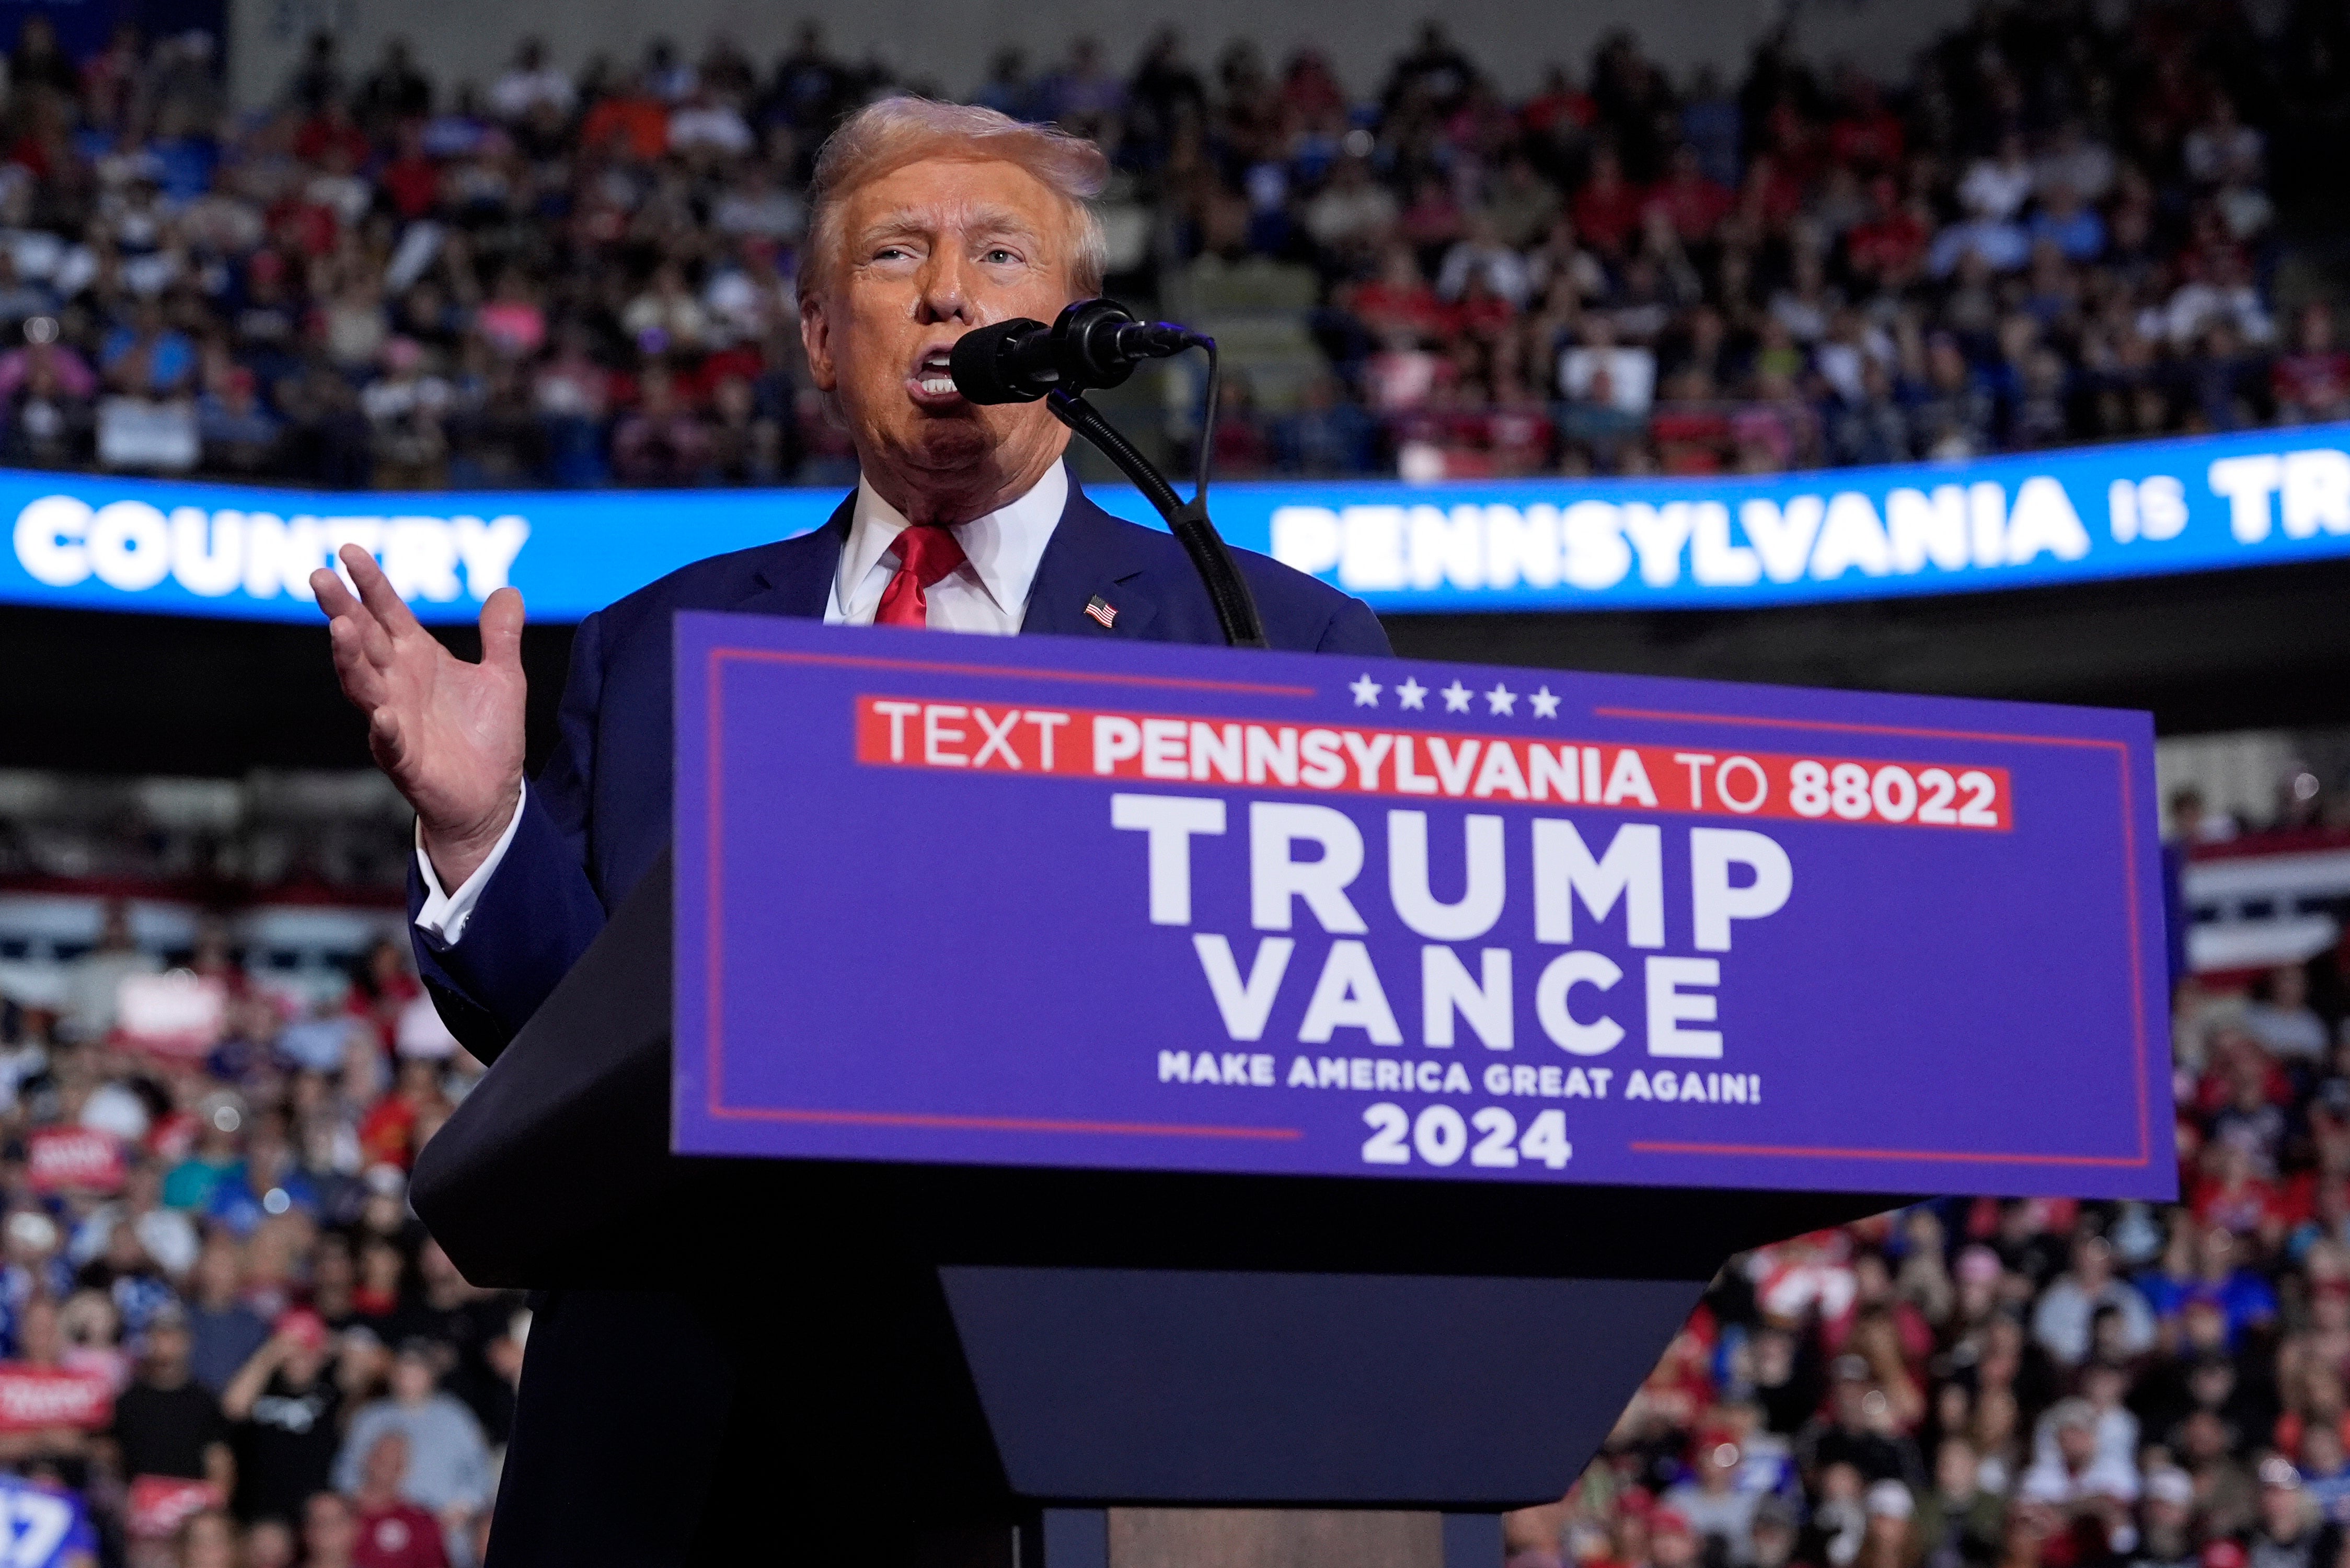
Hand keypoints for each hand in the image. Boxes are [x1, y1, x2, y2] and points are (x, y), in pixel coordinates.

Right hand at [313, 545, 525, 888]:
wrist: (492, 797)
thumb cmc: (487, 737)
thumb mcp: (503, 677)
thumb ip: (501, 636)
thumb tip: (508, 591)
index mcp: (418, 658)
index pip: (387, 613)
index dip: (370, 583)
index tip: (348, 550)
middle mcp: (398, 683)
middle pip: (364, 640)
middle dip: (342, 610)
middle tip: (319, 577)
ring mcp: (394, 719)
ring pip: (363, 684)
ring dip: (350, 659)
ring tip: (340, 629)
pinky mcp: (404, 758)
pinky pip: (388, 740)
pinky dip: (383, 727)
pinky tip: (379, 714)